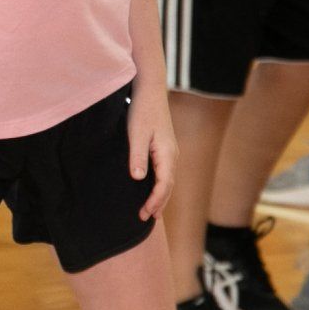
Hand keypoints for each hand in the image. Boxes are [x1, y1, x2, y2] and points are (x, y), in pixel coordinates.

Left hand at [128, 92, 175, 220]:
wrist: (150, 91)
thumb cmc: (142, 110)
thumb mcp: (136, 133)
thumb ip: (137, 156)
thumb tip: (138, 179)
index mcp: (167, 154)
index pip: (164, 185)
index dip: (155, 201)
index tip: (144, 213)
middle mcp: (172, 155)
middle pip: (169, 186)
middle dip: (158, 203)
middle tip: (145, 219)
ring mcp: (170, 152)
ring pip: (168, 180)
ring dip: (160, 197)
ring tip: (151, 212)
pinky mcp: (164, 148)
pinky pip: (165, 173)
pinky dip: (160, 186)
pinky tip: (151, 190)